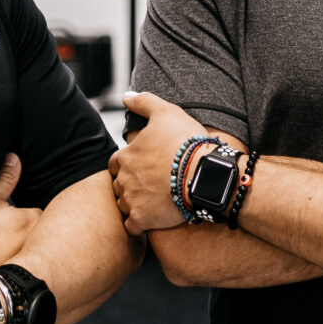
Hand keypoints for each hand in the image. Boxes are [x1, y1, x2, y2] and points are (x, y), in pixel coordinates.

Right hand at [0, 155, 36, 269]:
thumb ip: (4, 180)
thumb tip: (13, 159)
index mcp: (36, 216)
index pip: (40, 212)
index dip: (30, 215)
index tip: (18, 222)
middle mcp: (44, 236)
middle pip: (47, 229)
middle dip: (39, 231)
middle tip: (17, 237)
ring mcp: (42, 255)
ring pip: (46, 247)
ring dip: (39, 248)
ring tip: (17, 251)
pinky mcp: (39, 272)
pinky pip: (42, 264)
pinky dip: (37, 264)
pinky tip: (22, 266)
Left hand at [108, 91, 209, 233]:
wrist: (206, 174)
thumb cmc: (187, 143)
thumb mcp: (166, 112)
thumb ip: (144, 102)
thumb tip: (126, 96)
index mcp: (126, 156)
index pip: (117, 163)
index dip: (129, 165)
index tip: (145, 167)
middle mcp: (123, 179)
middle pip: (119, 185)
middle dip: (130, 186)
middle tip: (151, 186)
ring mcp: (131, 201)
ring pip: (124, 206)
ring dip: (134, 205)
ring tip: (154, 203)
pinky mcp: (142, 220)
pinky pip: (132, 227)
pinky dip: (139, 225)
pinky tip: (152, 220)